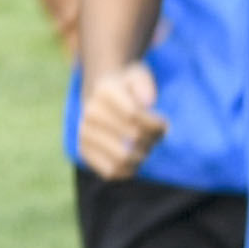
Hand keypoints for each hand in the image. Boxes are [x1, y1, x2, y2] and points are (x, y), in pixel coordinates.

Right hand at [76, 60, 168, 178]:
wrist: (101, 92)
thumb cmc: (128, 86)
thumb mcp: (139, 75)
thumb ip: (144, 84)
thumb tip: (147, 102)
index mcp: (104, 91)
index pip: (134, 115)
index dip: (156, 124)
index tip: (164, 124)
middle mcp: (90, 112)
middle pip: (133, 137)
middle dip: (153, 140)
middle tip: (158, 138)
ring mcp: (84, 132)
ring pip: (123, 157)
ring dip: (143, 156)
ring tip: (147, 148)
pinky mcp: (84, 150)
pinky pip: (110, 171)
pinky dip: (129, 170)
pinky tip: (136, 160)